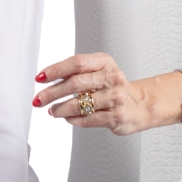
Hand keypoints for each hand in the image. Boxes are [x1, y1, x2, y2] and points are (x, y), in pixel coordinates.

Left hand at [32, 54, 181, 135]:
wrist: (142, 104)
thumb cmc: (113, 86)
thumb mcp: (100, 70)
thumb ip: (77, 71)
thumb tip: (47, 78)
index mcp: (105, 63)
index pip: (76, 63)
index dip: (55, 70)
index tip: (40, 77)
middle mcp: (112, 78)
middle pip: (75, 84)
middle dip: (52, 93)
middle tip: (39, 99)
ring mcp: (115, 98)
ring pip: (79, 104)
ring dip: (60, 109)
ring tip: (52, 110)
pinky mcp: (116, 117)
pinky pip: (87, 119)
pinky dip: (73, 119)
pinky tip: (67, 118)